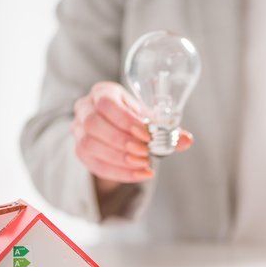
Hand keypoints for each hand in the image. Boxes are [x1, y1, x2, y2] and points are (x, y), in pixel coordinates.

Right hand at [71, 81, 192, 193]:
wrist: (119, 129)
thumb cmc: (135, 119)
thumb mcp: (150, 118)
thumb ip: (167, 129)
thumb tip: (187, 140)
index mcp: (103, 92)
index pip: (107, 104)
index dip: (127, 121)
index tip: (147, 135)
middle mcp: (85, 108)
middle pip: (93, 124)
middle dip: (122, 141)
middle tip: (145, 152)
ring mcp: (78, 130)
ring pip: (89, 145)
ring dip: (118, 158)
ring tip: (142, 164)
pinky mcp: (80, 151)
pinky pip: (93, 164)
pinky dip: (118, 172)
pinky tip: (138, 174)